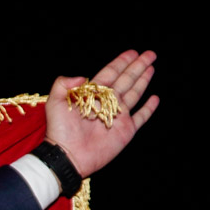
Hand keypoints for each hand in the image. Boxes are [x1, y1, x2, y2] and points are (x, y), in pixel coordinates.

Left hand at [45, 50, 157, 178]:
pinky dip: (148, 108)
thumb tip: (83, 76)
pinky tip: (154, 98)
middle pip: (126, 80)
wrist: (68, 156)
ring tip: (151, 67)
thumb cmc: (59, 132)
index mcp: (92, 96)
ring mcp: (117, 117)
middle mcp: (106, 104)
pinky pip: (141, 117)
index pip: (109, 74)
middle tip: (149, 54)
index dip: (120, 63)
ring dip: (143, 81)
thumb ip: (63, 85)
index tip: (132, 52)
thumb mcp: (54, 104)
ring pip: (134, 94)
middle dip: (137, 66)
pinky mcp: (125, 131)